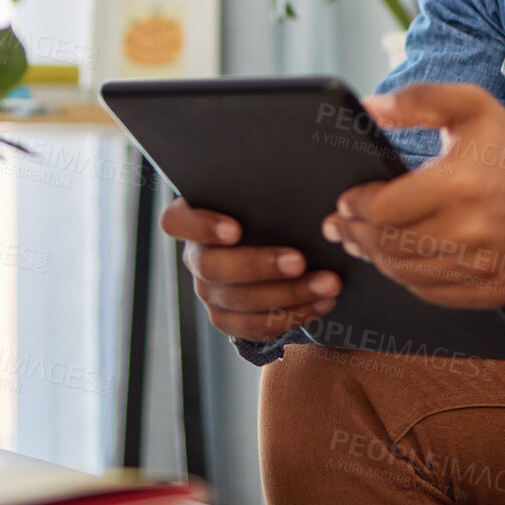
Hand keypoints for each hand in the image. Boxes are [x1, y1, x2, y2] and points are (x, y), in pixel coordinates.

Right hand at [160, 198, 339, 341]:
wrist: (272, 240)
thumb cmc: (266, 206)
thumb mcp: (259, 193)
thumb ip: (265, 188)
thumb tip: (301, 177)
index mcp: (191, 219)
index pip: (176, 222)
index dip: (202, 227)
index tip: (235, 230)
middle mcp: (195, 257)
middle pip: (213, 268)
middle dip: (260, 266)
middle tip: (300, 260)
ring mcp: (209, 291)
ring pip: (240, 302)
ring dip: (289, 295)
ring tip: (328, 284)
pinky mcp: (228, 319)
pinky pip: (255, 326)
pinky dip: (293, 316)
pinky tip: (323, 302)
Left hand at [323, 83, 504, 308]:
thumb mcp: (471, 106)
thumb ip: (417, 100)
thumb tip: (368, 107)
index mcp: (459, 184)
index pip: (383, 209)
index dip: (355, 206)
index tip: (345, 200)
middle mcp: (470, 231)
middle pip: (387, 245)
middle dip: (356, 234)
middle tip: (340, 226)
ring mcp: (482, 267)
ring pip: (404, 273)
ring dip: (377, 258)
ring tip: (363, 242)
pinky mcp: (491, 291)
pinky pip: (432, 293)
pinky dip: (408, 278)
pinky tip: (399, 262)